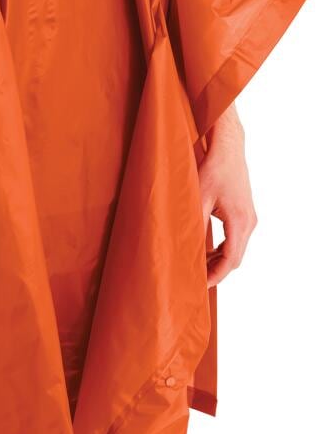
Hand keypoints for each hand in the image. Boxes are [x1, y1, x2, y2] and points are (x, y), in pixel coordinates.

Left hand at [197, 103, 257, 287]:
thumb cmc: (214, 169)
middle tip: (194, 280)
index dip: (215, 276)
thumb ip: (194, 223)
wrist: (228, 146)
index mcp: (240, 222)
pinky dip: (222, 247)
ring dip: (218, 259)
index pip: (230, 261)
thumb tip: (184, 247)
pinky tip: (205, 249)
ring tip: (196, 267)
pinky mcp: (244, 212)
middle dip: (215, 270)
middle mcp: (249, 222)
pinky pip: (235, 238)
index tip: (200, 286)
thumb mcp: (199, 197)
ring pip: (235, 248)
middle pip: (234, 258)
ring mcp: (249, 217)